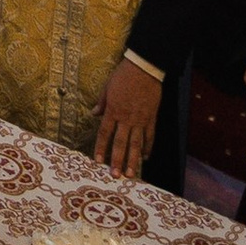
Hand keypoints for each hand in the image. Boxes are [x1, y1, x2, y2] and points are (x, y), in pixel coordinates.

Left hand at [93, 57, 162, 178]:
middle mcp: (126, 118)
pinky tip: (146, 158)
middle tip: (115, 175)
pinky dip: (148, 147)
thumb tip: (94, 114)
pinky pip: (150, 136)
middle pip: (120, 143)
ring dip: (133, 160)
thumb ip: (101, 103)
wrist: (144, 69)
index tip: (98, 161)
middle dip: (117, 160)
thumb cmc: (123, 76)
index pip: (105, 133)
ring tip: (130, 174)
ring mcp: (140, 120)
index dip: (101, 148)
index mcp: (113, 110)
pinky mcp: (151, 118)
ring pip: (136, 144)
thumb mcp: (107, 87)